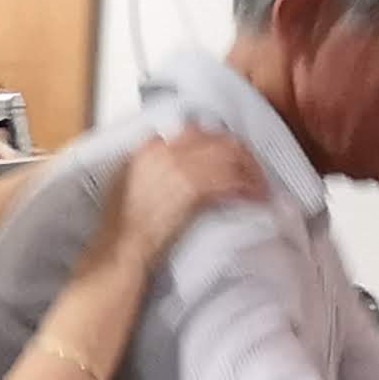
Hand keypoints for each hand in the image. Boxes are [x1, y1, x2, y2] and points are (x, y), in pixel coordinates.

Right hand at [106, 130, 263, 256]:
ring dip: (251, 172)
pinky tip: (254, 197)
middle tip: (253, 170)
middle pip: (219, 141)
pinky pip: (231, 182)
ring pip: (230, 159)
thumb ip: (150, 162)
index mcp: (150, 149)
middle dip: (243, 155)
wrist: (121, 247)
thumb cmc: (122, 225)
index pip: (195, 132)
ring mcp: (180, 170)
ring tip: (258, 187)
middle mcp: (166, 153)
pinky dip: (248, 189)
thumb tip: (171, 153)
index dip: (219, 143)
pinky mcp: (192, 190)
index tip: (230, 156)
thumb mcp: (127, 182)